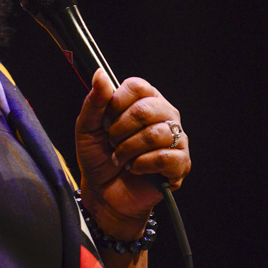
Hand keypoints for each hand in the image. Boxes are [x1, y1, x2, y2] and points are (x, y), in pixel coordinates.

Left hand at [76, 69, 190, 240]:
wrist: (104, 194)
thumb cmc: (98, 157)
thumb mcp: (87, 127)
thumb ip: (95, 101)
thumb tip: (99, 74)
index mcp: (144, 100)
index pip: (138, 86)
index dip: (116, 103)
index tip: (106, 119)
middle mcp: (164, 115)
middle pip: (146, 109)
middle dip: (120, 130)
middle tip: (113, 142)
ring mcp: (175, 138)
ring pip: (154, 134)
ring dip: (128, 150)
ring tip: (123, 158)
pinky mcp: (180, 163)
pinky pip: (164, 157)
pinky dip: (142, 165)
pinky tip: (136, 169)